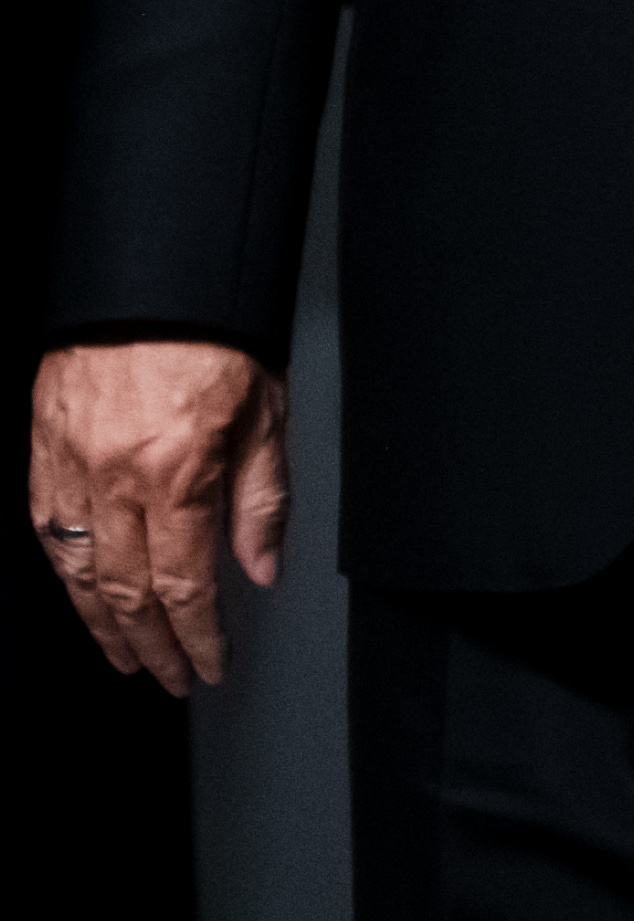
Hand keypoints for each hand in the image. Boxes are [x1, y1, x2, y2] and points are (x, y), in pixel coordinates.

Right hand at [30, 341, 286, 696]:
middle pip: (128, 592)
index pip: (185, 586)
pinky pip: (47, 532)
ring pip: (79, 573)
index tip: (210, 665)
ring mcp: (70, 468)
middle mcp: (115, 480)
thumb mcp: (267, 413)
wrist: (152, 281)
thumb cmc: (216, 335)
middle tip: (171, 676)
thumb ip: (263, 499)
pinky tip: (82, 596)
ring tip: (126, 656)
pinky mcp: (43, 452)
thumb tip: (263, 569)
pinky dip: (67, 575)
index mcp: (176, 473)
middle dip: (153, 646)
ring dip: (103, 625)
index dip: (198, 636)